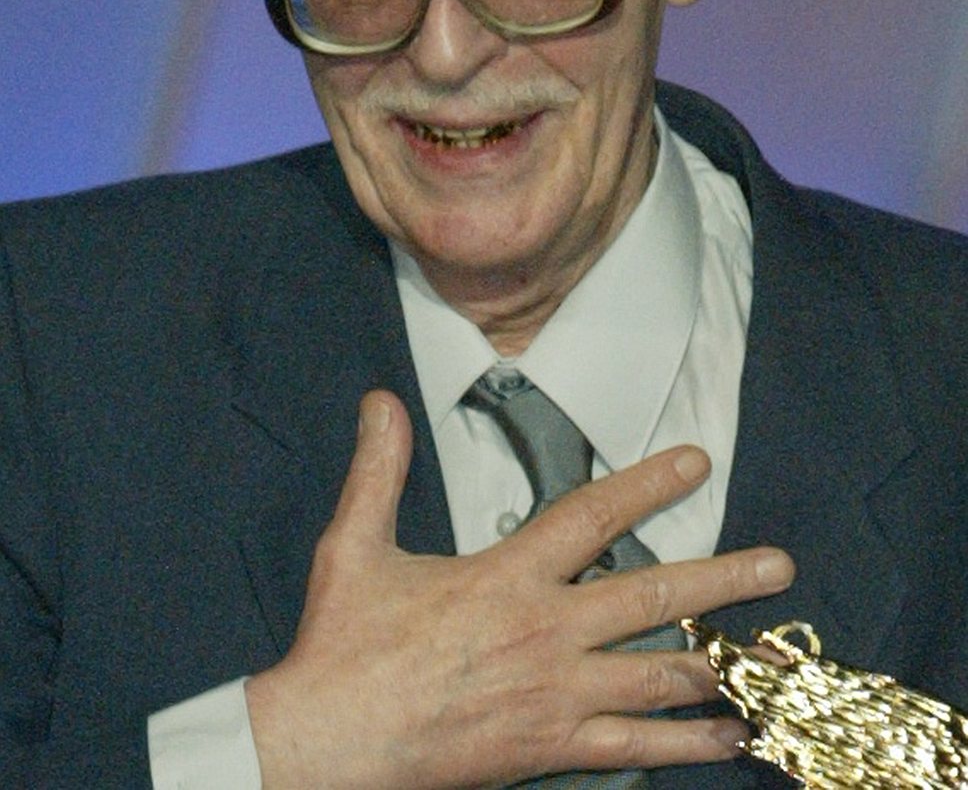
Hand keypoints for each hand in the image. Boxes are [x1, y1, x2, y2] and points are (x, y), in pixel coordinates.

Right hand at [246, 390, 794, 788]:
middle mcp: (546, 633)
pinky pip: (636, 749)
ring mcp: (556, 698)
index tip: (696, 461)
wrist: (329, 746)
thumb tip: (380, 401)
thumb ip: (378, 470)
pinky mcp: (552, 751)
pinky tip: (730, 736)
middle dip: (723, 578)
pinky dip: (689, 743)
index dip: (647, 484)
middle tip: (780, 566)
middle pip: (652, 599)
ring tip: (772, 654)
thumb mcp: (354, 545)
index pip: (590, 516)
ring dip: (720, 660)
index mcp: (505, 577)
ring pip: (659, 676)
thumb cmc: (343, 646)